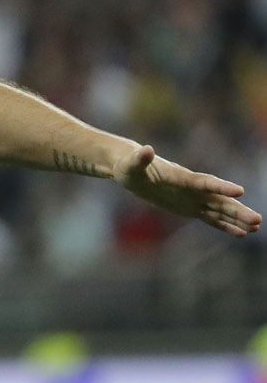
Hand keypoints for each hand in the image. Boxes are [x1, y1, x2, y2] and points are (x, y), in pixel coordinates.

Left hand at [113, 145, 261, 236]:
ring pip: (219, 209)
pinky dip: (225, 225)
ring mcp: (192, 198)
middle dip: (237, 209)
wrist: (132, 171)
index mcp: (180, 176)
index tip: (240, 191)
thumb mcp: (130, 165)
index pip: (203, 182)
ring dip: (237, 218)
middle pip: (218, 199)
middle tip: (257, 220)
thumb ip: (139, 159)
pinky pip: (210, 218)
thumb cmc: (128, 166)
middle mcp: (191, 187)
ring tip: (257, 227)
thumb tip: (146, 149)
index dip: (220, 186)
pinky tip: (241, 233)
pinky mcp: (190, 208)